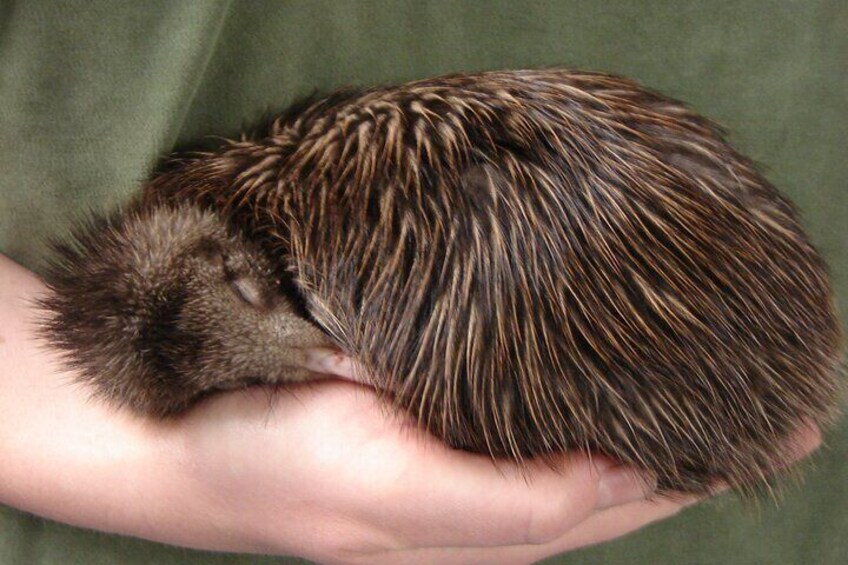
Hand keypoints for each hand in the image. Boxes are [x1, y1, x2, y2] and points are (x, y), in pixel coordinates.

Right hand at [0, 254, 821, 563]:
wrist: (170, 454)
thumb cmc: (259, 459)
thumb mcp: (376, 482)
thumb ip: (496, 500)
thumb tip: (597, 476)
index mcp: (461, 532)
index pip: (605, 500)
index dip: (689, 467)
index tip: (768, 422)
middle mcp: (463, 528)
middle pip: (607, 499)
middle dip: (697, 464)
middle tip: (785, 416)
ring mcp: (441, 507)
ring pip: (575, 487)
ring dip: (654, 458)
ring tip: (723, 421)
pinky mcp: (417, 483)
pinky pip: (526, 476)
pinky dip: (589, 455)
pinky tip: (611, 428)